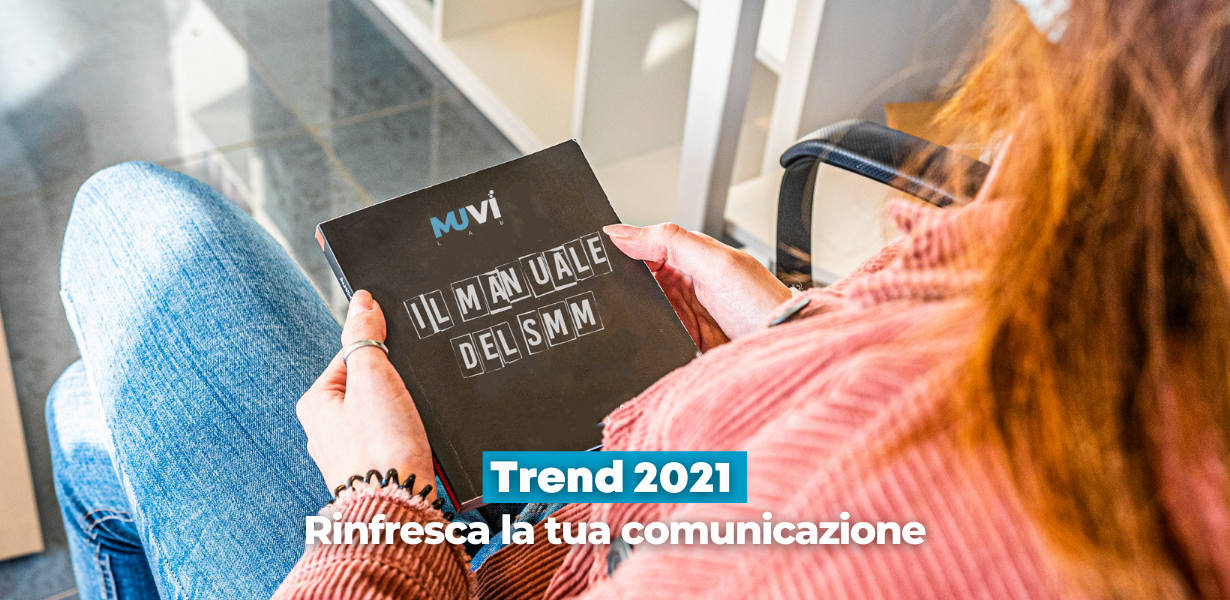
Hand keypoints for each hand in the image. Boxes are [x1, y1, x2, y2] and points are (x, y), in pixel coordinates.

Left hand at [297, 290, 434, 498]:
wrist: (399, 508)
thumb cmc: (381, 447)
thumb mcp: (373, 377)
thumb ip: (364, 335)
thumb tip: (362, 302)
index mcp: (315, 402)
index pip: (352, 355)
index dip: (383, 355)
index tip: (398, 370)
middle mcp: (325, 429)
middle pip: (371, 385)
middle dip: (397, 389)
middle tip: (407, 403)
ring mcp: (347, 453)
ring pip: (386, 414)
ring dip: (405, 417)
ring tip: (410, 429)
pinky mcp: (372, 472)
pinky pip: (394, 441)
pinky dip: (409, 439)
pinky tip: (415, 445)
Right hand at [603, 223, 791, 350]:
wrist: (783, 345)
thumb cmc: (763, 304)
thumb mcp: (717, 263)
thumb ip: (671, 242)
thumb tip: (622, 231)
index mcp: (692, 256)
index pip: (644, 245)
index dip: (620, 247)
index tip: (594, 252)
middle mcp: (685, 284)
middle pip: (637, 278)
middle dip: (619, 281)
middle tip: (599, 285)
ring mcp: (682, 314)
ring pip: (639, 308)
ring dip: (629, 310)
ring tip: (616, 311)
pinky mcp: (682, 341)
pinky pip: (650, 335)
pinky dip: (641, 336)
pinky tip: (635, 335)